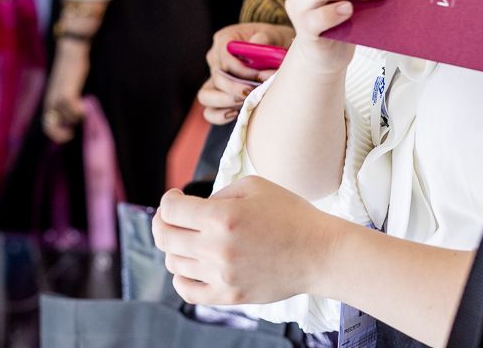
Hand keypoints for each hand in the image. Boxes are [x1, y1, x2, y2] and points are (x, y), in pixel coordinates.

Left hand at [43, 41, 89, 142]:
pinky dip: (81, 112)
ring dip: (76, 119)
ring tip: (84, 108)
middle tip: (72, 133)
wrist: (72, 52)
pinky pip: (73, 110)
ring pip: (67, 119)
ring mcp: (58, 98)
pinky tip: (86, 104)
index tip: (70, 134)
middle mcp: (51, 101)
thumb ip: (68, 100)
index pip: (47, 126)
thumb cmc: (72, 69)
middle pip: (50, 127)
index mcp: (49, 101)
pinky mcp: (67, 93)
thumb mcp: (67, 87)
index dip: (56, 135)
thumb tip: (76, 116)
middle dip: (61, 135)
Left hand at [152, 176, 338, 304]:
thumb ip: (217, 194)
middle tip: (174, 216)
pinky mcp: (229, 296)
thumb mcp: (254, 186)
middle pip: (165, 237)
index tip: (176, 197)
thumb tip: (194, 208)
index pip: (170, 210)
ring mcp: (222, 276)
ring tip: (190, 238)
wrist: (319, 253)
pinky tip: (191, 264)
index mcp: (221, 217)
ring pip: (174, 263)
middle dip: (163, 222)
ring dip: (175, 247)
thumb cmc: (290, 214)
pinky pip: (187, 291)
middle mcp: (217, 248)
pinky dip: (181, 277)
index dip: (169, 199)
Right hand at [199, 22, 295, 124]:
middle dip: (237, 88)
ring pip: (205, 96)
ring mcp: (213, 78)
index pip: (224, 58)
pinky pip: (209, 111)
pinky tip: (236, 113)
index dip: (241, 70)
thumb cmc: (273, 41)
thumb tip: (256, 44)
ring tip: (244, 102)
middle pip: (216, 78)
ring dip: (226, 101)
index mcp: (224, 39)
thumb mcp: (273, 35)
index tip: (259, 76)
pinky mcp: (217, 95)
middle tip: (255, 92)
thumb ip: (264, 38)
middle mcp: (214, 59)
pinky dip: (220, 115)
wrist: (275, 51)